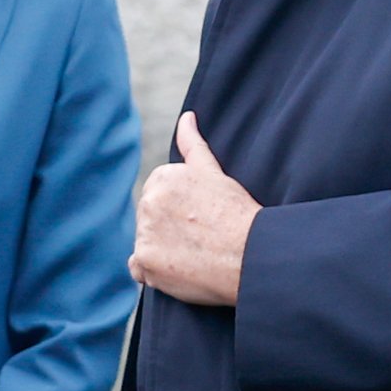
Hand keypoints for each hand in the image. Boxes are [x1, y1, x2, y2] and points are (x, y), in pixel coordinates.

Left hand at [130, 113, 257, 307]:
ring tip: (195, 253)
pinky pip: (139, 270)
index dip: (180, 208)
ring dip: (163, 250)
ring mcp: (145, 233)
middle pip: (149, 218)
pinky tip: (181, 269)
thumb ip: (194, 145)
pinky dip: (154, 273)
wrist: (250, 254)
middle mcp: (148, 203)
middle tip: (201, 235)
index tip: (200, 216)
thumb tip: (187, 117)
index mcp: (162, 178)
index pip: (157, 194)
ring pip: (146, 243)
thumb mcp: (214, 173)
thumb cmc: (237, 214)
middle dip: (168, 227)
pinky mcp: (145, 262)